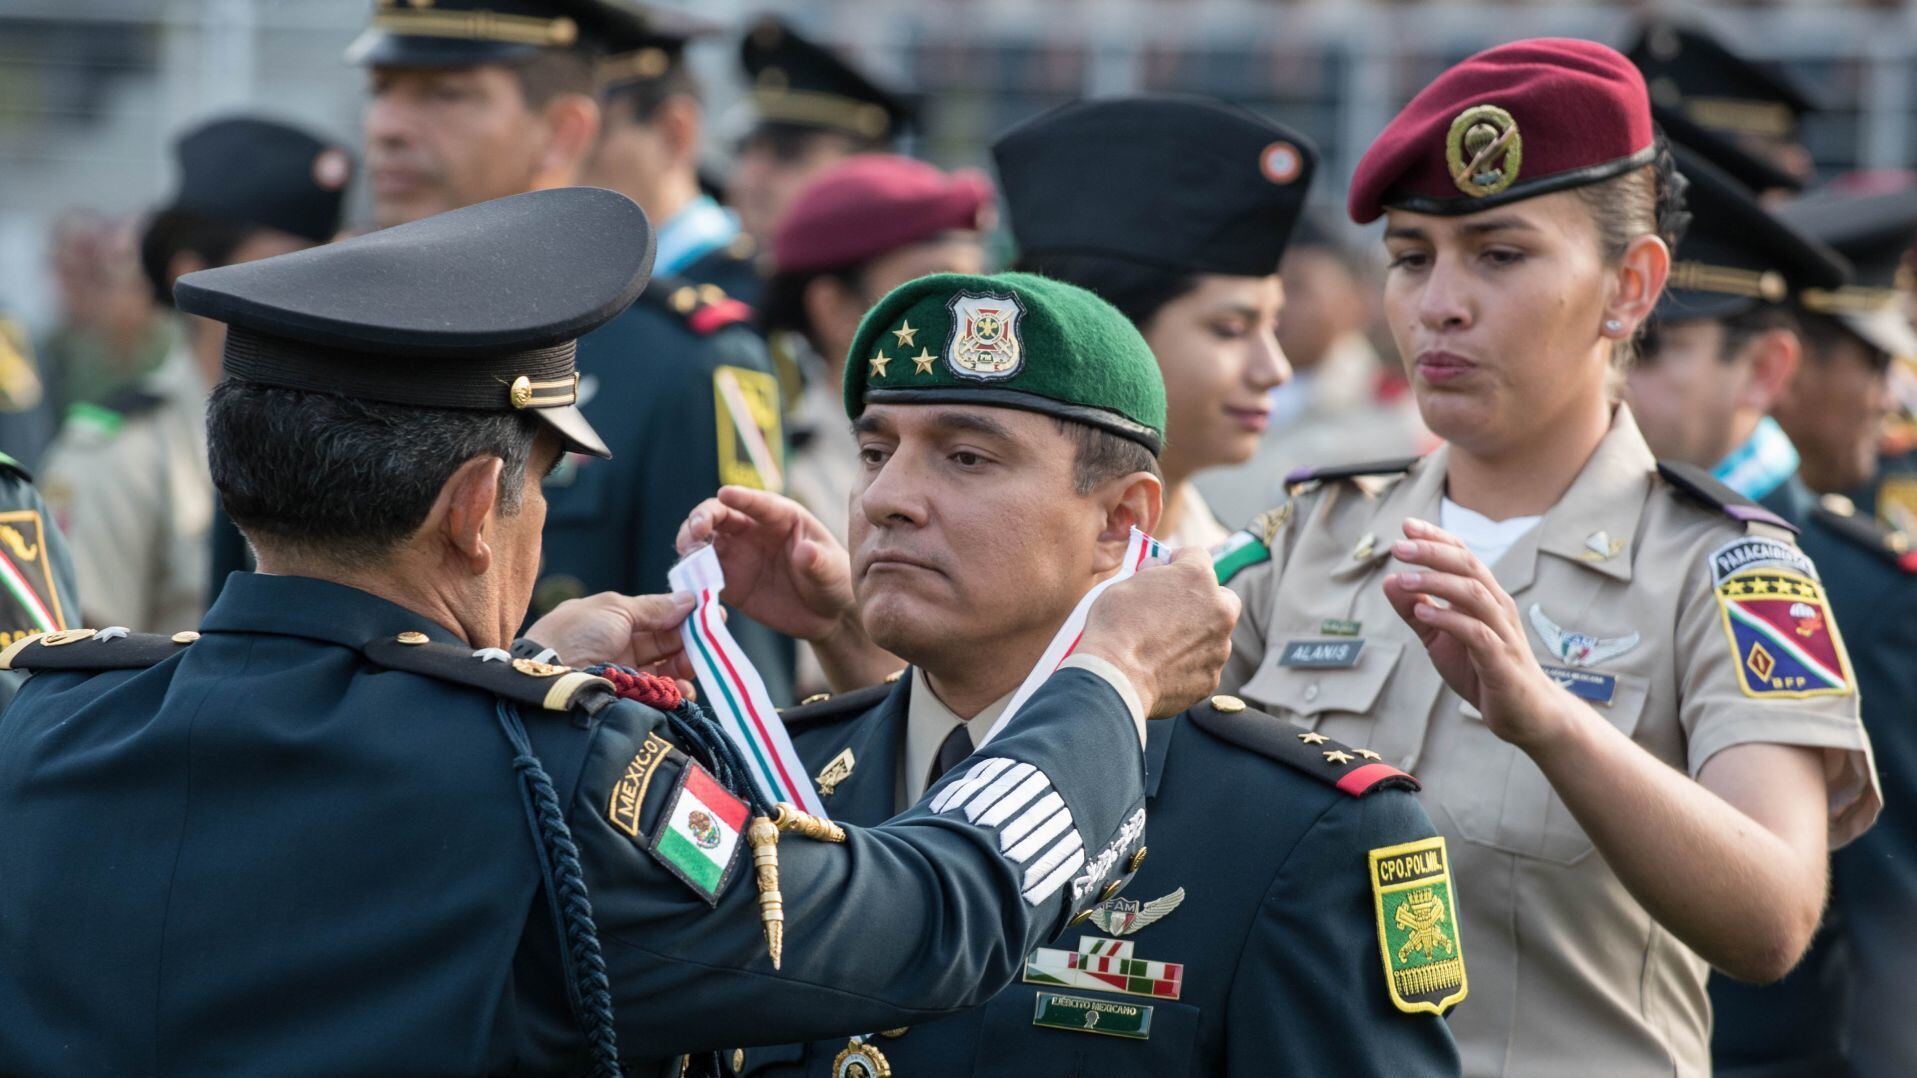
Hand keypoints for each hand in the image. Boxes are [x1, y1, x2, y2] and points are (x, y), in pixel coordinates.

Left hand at [527, 591, 698, 684]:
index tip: (711, 615)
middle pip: (664, 643)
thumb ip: (654, 606)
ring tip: (694, 664)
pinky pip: (659, 695)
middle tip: (711, 641)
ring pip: (665, 669)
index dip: (682, 615)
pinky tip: (682, 688)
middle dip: (689, 640)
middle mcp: (618, 647)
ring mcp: (623, 675)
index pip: (654, 616)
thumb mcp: (615, 608)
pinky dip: (675, 692)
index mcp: (611, 621)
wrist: (548, 680)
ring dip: (685, 665)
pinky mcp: (628, 700)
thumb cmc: (576, 634)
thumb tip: (689, 599)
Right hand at [676, 486, 855, 642]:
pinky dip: (692, 575)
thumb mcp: (832, 570)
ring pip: (705, 541)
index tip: (725, 493)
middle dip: (703, 518)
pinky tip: (688, 582)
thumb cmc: (834, 581)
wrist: (826, 615)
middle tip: (696, 531)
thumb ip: (818, 561)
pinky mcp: (728, 581)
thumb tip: (806, 552)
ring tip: (687, 554)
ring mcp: (737, 554)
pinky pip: (703, 575)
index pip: (758, 502)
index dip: (741, 497)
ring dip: (691, 544)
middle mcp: (753, 529)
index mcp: (780, 516)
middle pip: (720, 514)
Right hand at [1077, 547, 1240, 718]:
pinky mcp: (1211, 677)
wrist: (1116, 678)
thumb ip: (1150, 574)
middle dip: (1203, 599)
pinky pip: (1203, 664)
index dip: (1179, 560)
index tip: (1166, 568)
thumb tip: (1156, 570)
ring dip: (1196, 634)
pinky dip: (1188, 664)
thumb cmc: (1115, 626)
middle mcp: (1219, 609)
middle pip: (1221, 596)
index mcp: (1197, 578)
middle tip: (1175, 608)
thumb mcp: (1125, 583)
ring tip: (1162, 644)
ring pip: (1214, 634)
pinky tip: (1162, 667)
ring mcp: (1219, 647)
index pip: (1197, 555)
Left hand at [1381, 517, 1572, 747]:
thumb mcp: (1439, 640)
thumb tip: (1389, 581)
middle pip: (1468, 567)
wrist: (1525, 714)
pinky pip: (1477, 633)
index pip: (1462, 556)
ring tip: (1402, 579)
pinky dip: (1449, 619)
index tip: (1406, 525)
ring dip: (1436, 582)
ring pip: (1473, 594)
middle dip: (1433, 552)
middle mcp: (1497, 607)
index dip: (1436, 538)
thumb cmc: (1483, 672)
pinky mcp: (1500, 660)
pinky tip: (1424, 613)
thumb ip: (1416, 612)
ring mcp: (1502, 632)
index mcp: (1485, 597)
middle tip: (1399, 545)